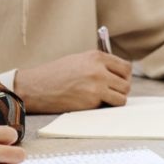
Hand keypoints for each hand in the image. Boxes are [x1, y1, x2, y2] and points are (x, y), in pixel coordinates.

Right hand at [14, 50, 132, 112]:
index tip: (119, 81)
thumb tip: (118, 74)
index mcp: (96, 57)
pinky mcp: (91, 102)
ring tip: (102, 98)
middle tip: (111, 92)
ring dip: (115, 100)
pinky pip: (109, 106)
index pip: (125, 67)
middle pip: (126, 84)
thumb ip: (99, 64)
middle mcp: (99, 70)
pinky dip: (104, 107)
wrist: (37, 87)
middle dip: (121, 89)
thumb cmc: (56, 74)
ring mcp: (96, 87)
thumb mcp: (79, 60)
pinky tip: (91, 103)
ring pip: (122, 97)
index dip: (124, 76)